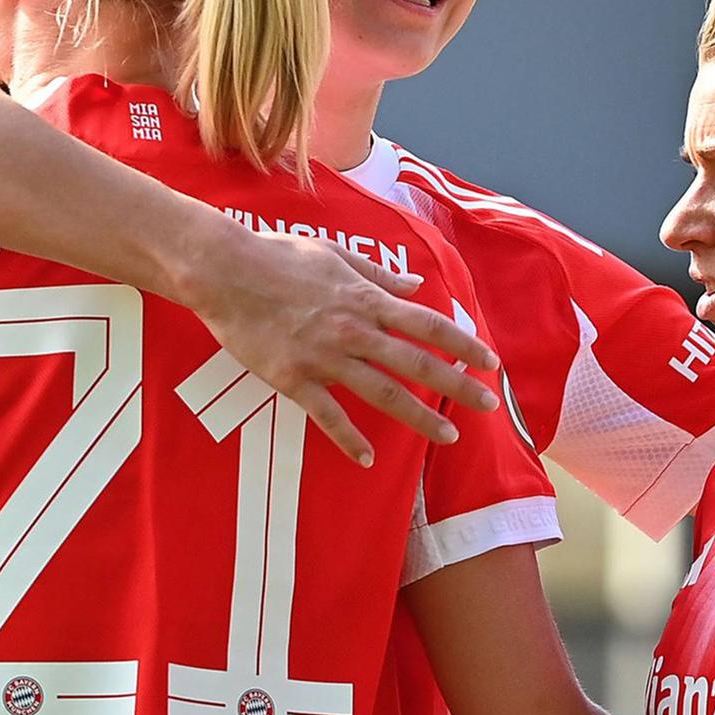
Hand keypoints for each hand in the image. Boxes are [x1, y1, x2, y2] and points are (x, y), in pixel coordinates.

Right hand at [183, 228, 502, 465]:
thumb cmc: (277, 256)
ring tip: (447, 436)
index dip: (462, 344)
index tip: (489, 362)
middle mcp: (352, 331)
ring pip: (382, 393)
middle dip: (457, 385)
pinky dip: (349, 439)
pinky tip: (367, 458)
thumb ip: (378, 275)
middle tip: (487, 405)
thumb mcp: (334, 255)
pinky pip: (327, 415)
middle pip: (415, 363)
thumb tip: (416, 285)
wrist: (225, 272)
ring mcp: (324, 357)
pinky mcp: (293, 379)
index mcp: (364, 299)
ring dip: (418, 417)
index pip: (427, 324)